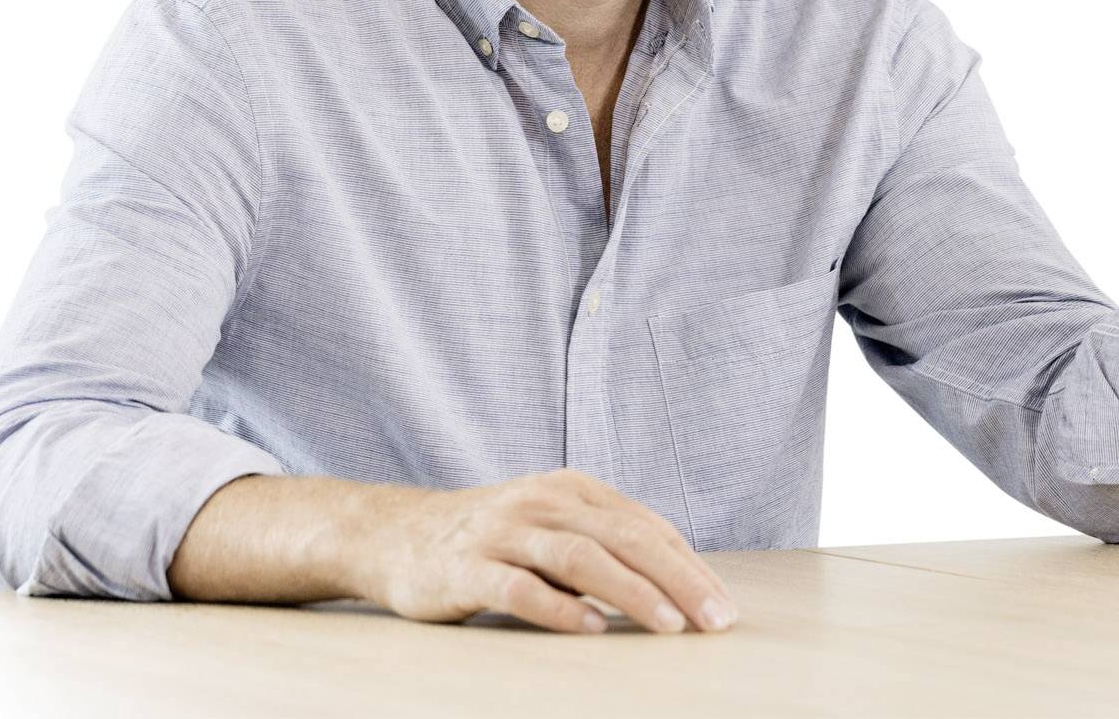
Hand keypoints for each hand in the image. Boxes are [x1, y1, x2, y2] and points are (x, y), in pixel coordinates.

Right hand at [355, 467, 737, 634]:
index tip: (723, 607)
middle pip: (622, 537)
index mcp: (570, 489)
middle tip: (714, 620)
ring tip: (668, 624)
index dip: (689, 566)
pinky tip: (589, 628)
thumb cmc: (490, 539)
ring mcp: (502, 532)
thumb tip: (679, 582)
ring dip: (629, 591)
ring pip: (577, 557)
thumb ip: (603, 542)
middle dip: (677, 579)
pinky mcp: (465, 568)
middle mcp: (540, 502)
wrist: (395, 534)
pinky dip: (557, 608)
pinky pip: (517, 586)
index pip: (644, 527)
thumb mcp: (550, 525)